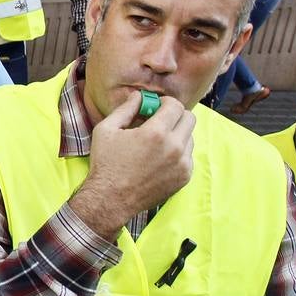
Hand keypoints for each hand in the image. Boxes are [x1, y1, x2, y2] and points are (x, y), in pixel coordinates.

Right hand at [68, 93, 194, 239]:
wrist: (110, 199)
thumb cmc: (106, 163)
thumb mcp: (106, 130)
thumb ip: (126, 109)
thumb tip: (139, 96)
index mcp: (155, 133)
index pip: (175, 106)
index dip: (165, 103)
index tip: (156, 107)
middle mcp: (174, 147)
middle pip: (189, 119)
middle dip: (175, 115)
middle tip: (159, 122)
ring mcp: (182, 164)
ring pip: (190, 138)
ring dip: (177, 134)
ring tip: (156, 143)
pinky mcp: (184, 177)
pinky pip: (188, 156)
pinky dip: (177, 153)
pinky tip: (158, 158)